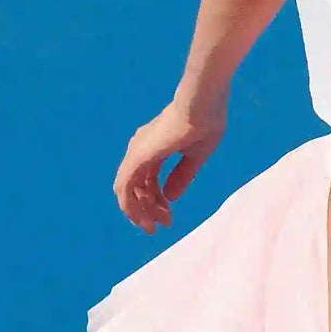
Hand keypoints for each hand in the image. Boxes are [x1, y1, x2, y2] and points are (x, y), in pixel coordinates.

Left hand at [114, 99, 225, 230]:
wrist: (202, 105)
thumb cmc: (205, 122)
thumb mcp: (195, 156)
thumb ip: (181, 176)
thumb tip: (170, 197)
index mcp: (154, 145)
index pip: (147, 178)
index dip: (156, 199)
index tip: (169, 216)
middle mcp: (140, 148)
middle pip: (135, 186)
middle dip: (148, 208)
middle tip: (164, 224)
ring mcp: (136, 152)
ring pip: (126, 190)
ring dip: (140, 211)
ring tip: (155, 226)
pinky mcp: (137, 157)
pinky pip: (125, 189)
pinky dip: (133, 206)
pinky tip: (146, 218)